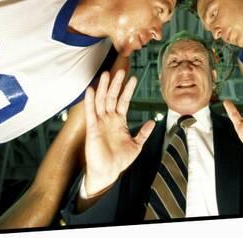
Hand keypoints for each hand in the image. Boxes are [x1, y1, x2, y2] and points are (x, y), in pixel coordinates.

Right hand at [83, 70, 154, 195]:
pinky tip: (91, 89)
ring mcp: (100, 122)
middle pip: (112, 97)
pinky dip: (90, 100)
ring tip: (107, 74)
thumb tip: (152, 122)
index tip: (133, 78)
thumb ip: (143, 133)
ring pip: (101, 100)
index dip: (128, 90)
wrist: (107, 173)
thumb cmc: (119, 160)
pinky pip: (91, 112)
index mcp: (119, 121)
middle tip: (121, 70)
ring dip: (104, 87)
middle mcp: (109, 119)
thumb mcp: (136, 145)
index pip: (124, 101)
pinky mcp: (92, 128)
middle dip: (117, 84)